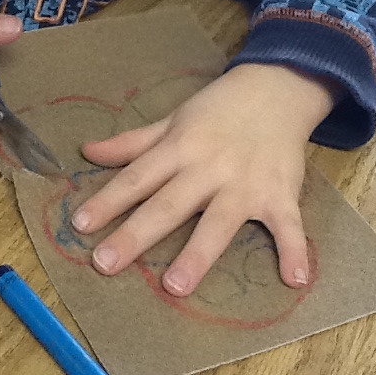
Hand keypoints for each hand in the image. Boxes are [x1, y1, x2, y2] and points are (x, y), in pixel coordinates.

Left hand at [71, 63, 339, 295]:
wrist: (277, 88)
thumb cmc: (218, 110)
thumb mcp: (173, 120)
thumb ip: (133, 143)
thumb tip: (87, 152)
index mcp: (179, 149)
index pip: (137, 177)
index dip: (108, 200)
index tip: (80, 225)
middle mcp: (208, 168)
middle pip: (168, 205)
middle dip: (136, 234)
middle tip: (105, 264)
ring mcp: (245, 184)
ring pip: (218, 222)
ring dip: (198, 254)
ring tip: (174, 286)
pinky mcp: (280, 194)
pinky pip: (288, 226)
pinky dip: (295, 250)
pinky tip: (294, 279)